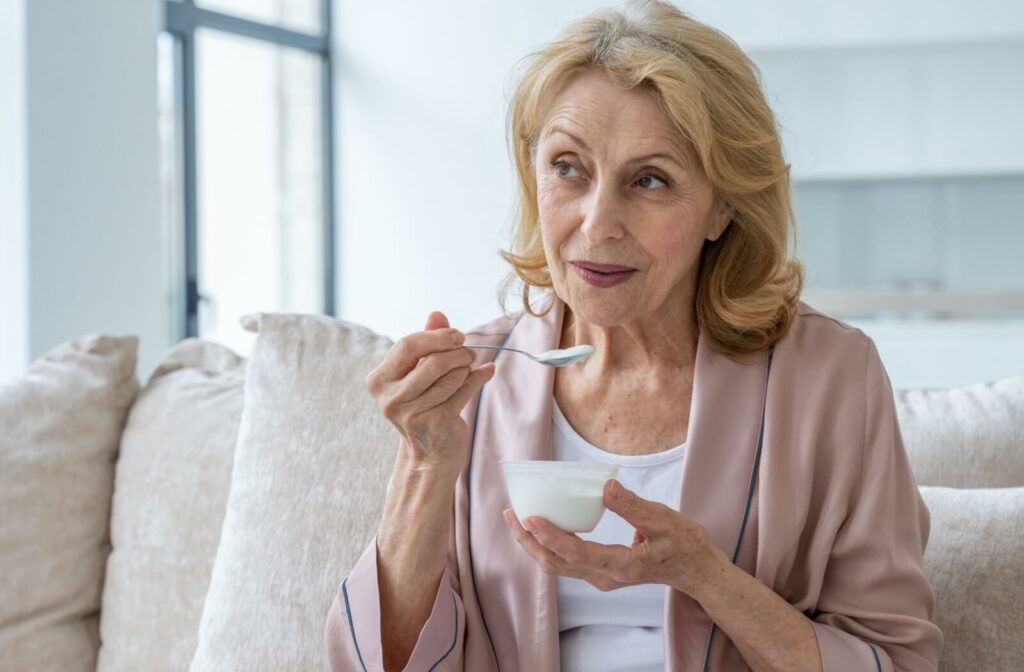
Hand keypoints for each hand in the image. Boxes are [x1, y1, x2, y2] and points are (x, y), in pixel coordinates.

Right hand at [365, 311, 495, 472]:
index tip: (457, 336)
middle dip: (457, 352)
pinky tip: (486, 372)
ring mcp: (412, 414)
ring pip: (451, 375)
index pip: (408, 345)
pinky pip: (465, 390)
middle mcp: (390, 399)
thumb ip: (426, 342)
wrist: (428, 454)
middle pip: (433, 360)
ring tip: (469, 368)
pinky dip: (479, 377)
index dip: (436, 337)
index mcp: (378, 381)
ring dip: (467, 367)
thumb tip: (436, 314)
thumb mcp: (418, 372)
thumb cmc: (423, 404)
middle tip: (469, 352)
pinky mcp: (436, 423)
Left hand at [503, 479, 723, 595]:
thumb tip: (605, 486)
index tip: (529, 517)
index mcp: (622, 566)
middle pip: (557, 564)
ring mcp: (603, 578)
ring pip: (559, 566)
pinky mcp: (603, 573)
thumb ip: (632, 505)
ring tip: (517, 519)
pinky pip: (568, 562)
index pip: (576, 553)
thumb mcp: (663, 519)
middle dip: (529, 541)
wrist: (697, 569)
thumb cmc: (683, 543)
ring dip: (535, 545)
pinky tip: (542, 526)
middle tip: (510, 514)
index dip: (549, 536)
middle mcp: (607, 577)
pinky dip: (550, 546)